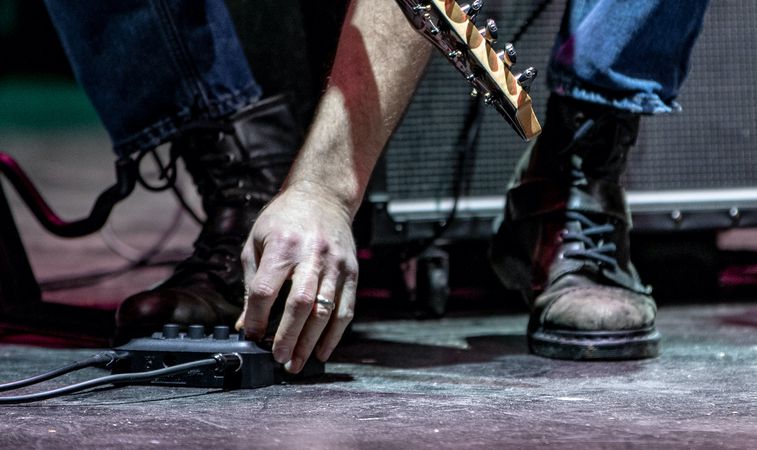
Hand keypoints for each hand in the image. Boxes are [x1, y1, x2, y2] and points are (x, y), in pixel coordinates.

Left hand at [236, 184, 357, 372]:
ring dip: (310, 342)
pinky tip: (322, 351)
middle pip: (300, 304)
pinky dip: (335, 334)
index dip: (256, 318)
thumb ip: (251, 283)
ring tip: (297, 363)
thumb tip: (246, 323)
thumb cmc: (284, 219)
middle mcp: (311, 255)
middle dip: (288, 336)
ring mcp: (335, 265)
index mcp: (282, 246)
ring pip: (325, 311)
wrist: (323, 196)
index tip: (252, 335)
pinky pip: (346, 309)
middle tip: (279, 359)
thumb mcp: (257, 242)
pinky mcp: (351, 272)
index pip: (266, 290)